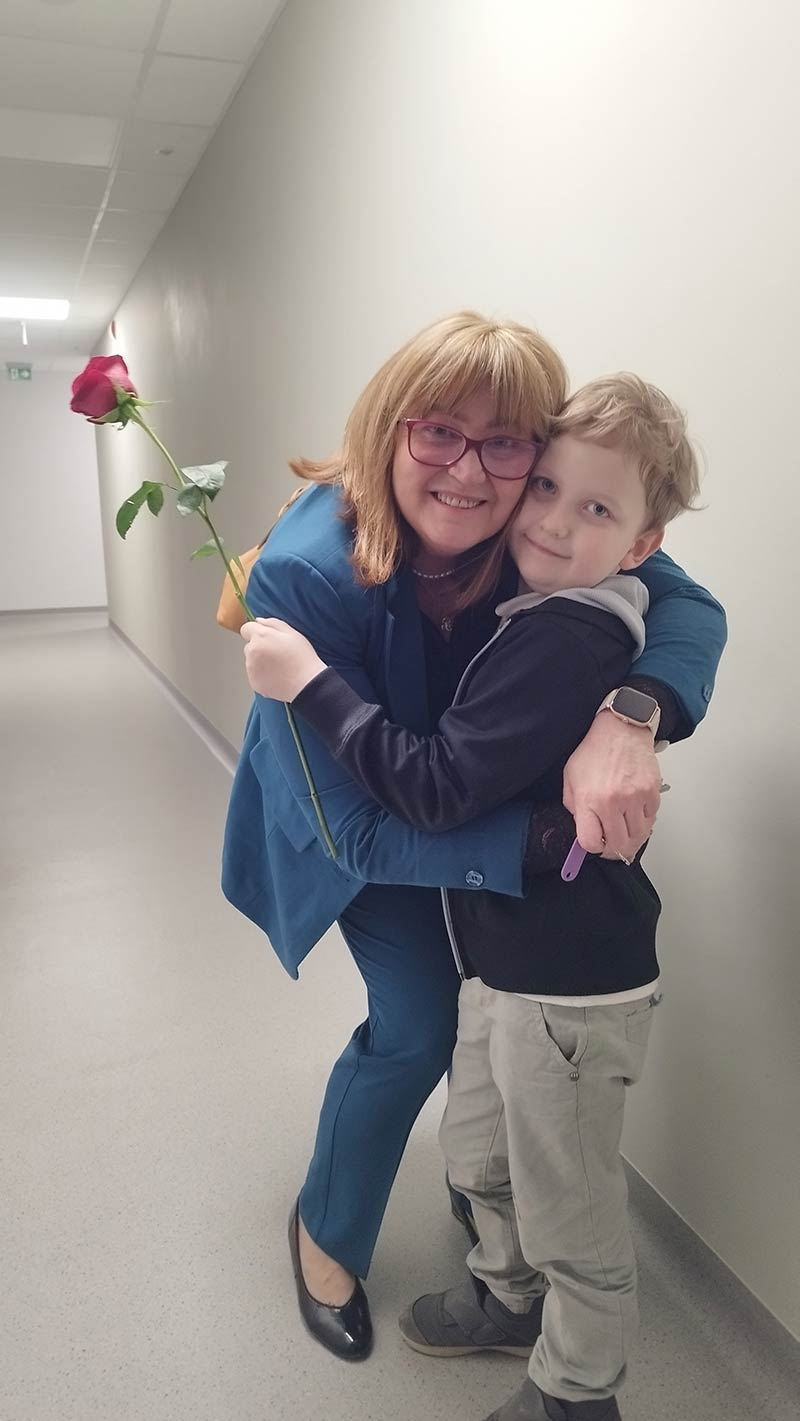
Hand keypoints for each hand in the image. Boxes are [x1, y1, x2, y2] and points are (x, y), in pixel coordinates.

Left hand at [240, 617, 326, 700]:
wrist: (306, 683)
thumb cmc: (302, 657)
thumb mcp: (292, 633)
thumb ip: (273, 623)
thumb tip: (258, 621)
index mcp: (260, 637)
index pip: (246, 629)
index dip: (256, 632)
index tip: (267, 638)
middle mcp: (251, 652)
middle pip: (249, 646)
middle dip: (259, 647)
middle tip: (278, 654)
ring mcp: (251, 668)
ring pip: (251, 661)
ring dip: (260, 661)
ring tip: (279, 667)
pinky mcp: (254, 682)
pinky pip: (254, 675)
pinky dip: (262, 675)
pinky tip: (277, 676)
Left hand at [563, 711, 660, 858]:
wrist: (621, 730)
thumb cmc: (595, 751)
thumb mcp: (571, 778)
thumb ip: (575, 807)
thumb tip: (585, 829)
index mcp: (589, 800)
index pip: (591, 843)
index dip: (594, 848)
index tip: (596, 844)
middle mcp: (613, 802)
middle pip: (619, 845)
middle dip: (615, 850)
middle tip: (613, 846)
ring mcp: (635, 798)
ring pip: (638, 836)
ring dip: (632, 838)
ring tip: (626, 832)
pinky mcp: (652, 793)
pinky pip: (651, 820)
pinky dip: (644, 822)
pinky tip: (636, 814)